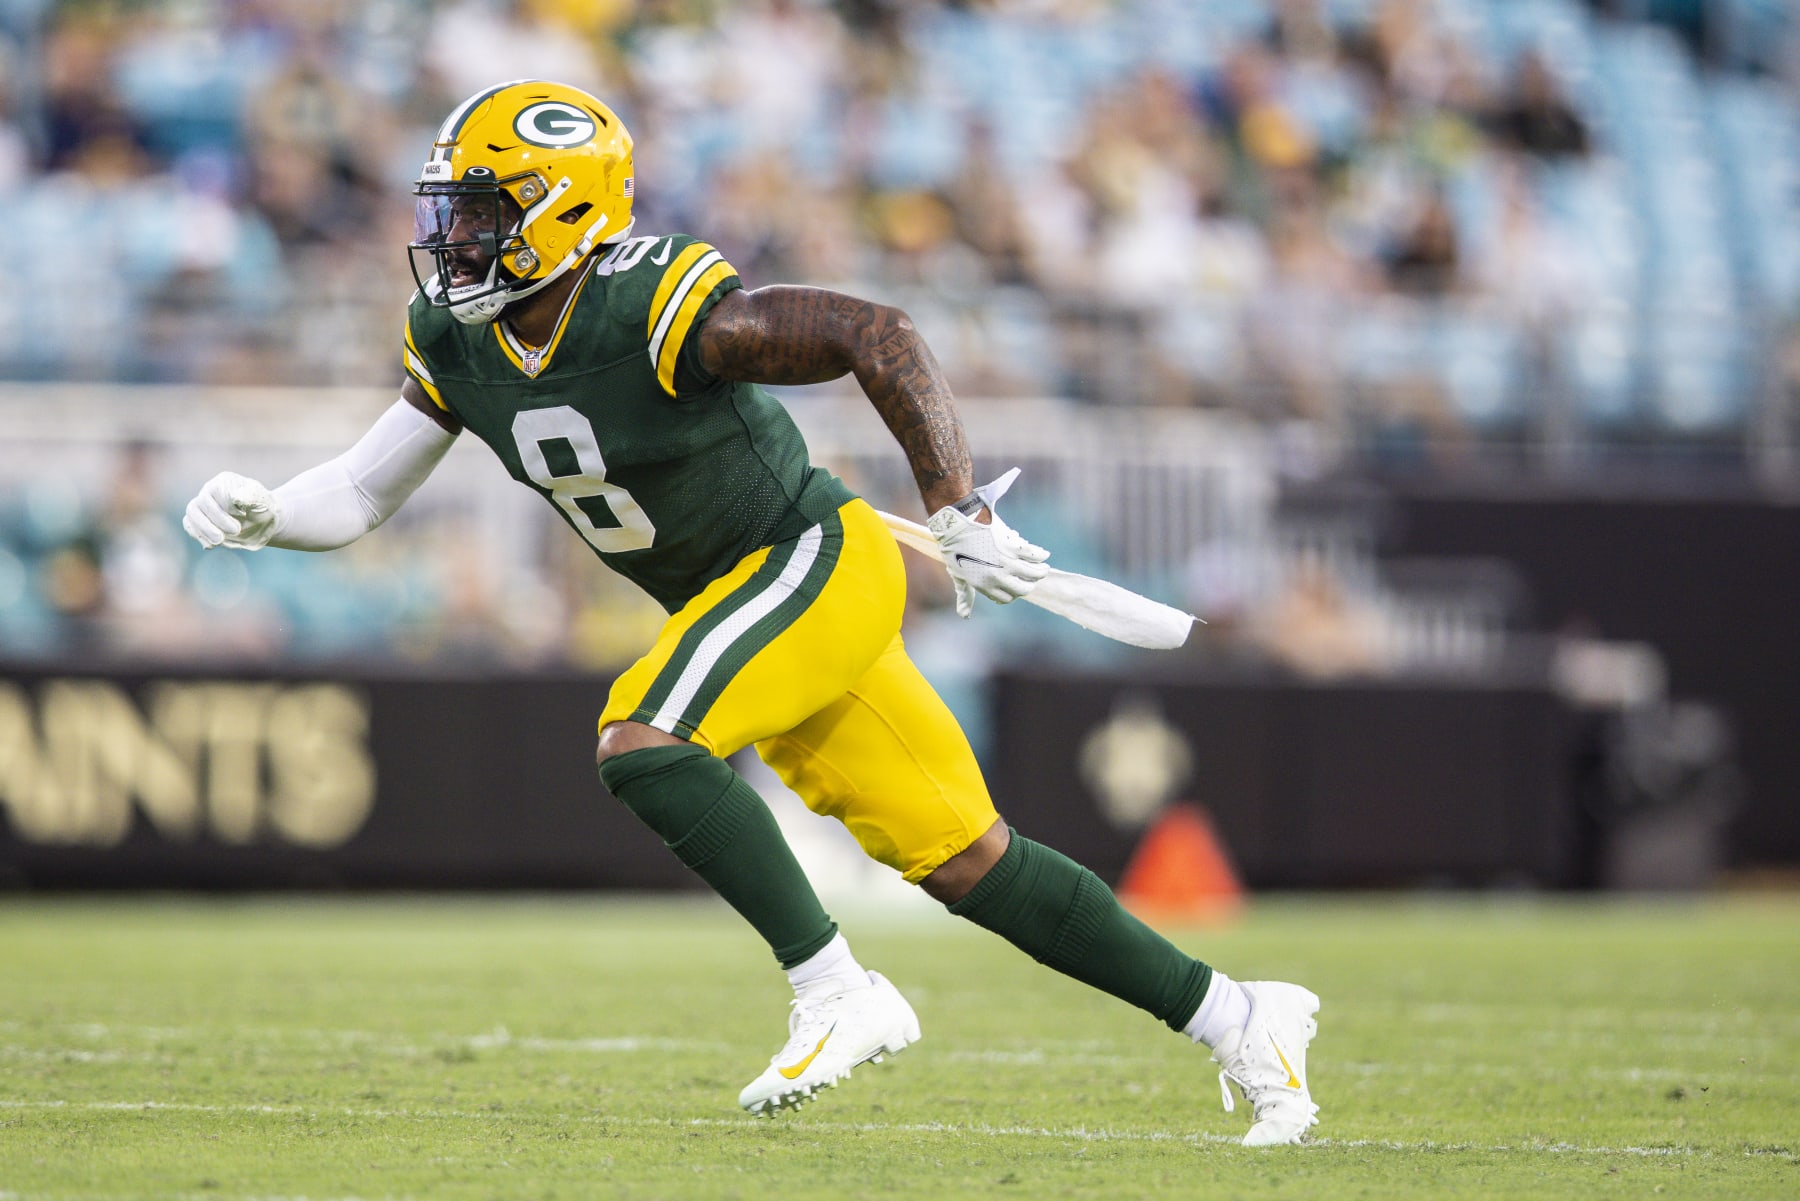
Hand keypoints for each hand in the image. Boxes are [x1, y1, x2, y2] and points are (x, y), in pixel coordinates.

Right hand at [182, 472, 280, 549]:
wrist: (262, 522)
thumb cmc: (263, 508)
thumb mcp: (263, 502)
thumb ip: (251, 497)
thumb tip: (236, 497)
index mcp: (225, 481)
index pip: (216, 491)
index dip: (226, 507)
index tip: (241, 518)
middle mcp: (209, 490)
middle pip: (201, 503)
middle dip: (215, 521)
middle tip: (235, 532)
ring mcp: (202, 505)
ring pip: (192, 513)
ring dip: (203, 529)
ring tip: (219, 542)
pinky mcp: (199, 519)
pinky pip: (189, 524)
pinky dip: (198, 535)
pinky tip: (211, 546)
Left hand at [927, 468, 1049, 617]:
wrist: (958, 524)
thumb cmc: (955, 549)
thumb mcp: (959, 575)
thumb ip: (965, 596)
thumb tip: (965, 616)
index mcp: (984, 585)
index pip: (1007, 598)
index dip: (1014, 594)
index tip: (1018, 586)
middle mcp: (997, 577)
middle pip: (1023, 589)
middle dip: (1030, 584)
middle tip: (1035, 577)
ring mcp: (1006, 562)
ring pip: (1033, 573)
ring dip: (1041, 571)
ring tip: (1044, 567)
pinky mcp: (1013, 547)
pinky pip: (1034, 555)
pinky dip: (1041, 555)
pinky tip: (1043, 554)